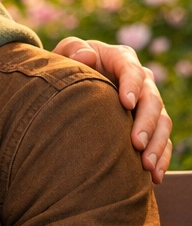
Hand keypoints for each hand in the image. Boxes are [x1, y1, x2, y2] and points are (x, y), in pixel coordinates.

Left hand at [53, 37, 172, 182]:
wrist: (68, 85)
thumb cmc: (65, 66)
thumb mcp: (63, 54)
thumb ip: (72, 50)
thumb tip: (87, 56)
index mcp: (120, 59)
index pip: (132, 69)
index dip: (131, 85)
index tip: (126, 103)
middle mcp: (140, 81)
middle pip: (152, 100)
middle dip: (146, 123)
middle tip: (135, 144)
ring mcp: (146, 103)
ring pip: (162, 122)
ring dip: (156, 144)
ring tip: (146, 165)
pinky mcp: (147, 123)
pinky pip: (161, 140)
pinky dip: (160, 157)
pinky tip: (154, 175)